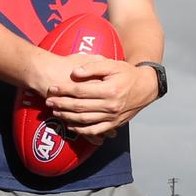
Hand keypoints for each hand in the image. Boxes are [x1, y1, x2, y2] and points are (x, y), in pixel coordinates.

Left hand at [43, 58, 157, 142]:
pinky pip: (95, 130)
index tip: (52, 88)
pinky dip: (81, 130)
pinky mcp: (114, 124)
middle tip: (48, 101)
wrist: (146, 87)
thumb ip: (92, 67)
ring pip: (85, 120)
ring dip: (67, 117)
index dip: (64, 90)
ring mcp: (112, 117)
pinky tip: (71, 125)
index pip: (80, 91)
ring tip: (56, 111)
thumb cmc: (127, 74)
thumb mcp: (112, 65)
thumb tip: (74, 73)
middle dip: (61, 104)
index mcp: (109, 90)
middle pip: (79, 107)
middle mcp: (110, 106)